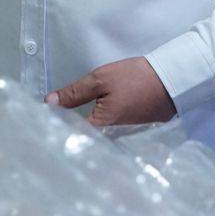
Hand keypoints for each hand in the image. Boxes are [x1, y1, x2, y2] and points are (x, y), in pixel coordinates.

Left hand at [46, 56, 176, 126]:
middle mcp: (112, 137)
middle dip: (69, 131)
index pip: (72, 135)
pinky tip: (91, 118)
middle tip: (48, 125)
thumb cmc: (135, 78)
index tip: (41, 125)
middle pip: (85, 138)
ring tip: (65, 120)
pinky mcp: (136, 129)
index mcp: (101, 126)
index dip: (56, 129)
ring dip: (84, 128)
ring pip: (98, 135)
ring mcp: (126, 135)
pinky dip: (101, 125)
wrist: (173, 78)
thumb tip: (49, 103)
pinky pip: (112, 131)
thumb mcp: (100, 79)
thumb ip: (75, 92)